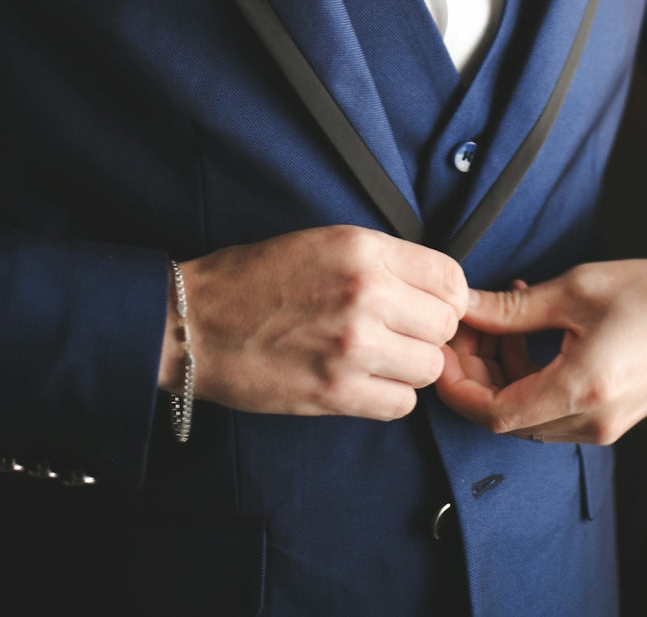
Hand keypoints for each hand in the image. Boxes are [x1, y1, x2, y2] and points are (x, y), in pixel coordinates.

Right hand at [159, 226, 467, 420]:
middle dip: (427, 332)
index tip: (429, 305)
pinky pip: (401, 404)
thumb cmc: (256, 278)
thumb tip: (432, 288)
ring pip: (429, 367)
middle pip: (444, 325)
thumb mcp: (325, 242)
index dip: (445, 295)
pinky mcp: (336, 392)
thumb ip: (382, 261)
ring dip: (410, 367)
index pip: (450, 277)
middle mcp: (365, 293)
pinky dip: (389, 396)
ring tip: (379, 357)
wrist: (197, 322)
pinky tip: (364, 381)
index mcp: (363, 249)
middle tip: (400, 333)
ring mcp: (352, 346)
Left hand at [435, 253, 646, 443]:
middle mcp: (591, 423)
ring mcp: (604, 426)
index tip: (441, 352)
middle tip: (463, 325)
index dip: (459, 387)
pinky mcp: (612, 418)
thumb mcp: (575, 290)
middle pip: (508, 416)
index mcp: (581, 391)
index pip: (494, 414)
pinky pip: (555, 407)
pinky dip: (531, 374)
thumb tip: (464, 307)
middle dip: (477, 373)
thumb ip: (512, 309)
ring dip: (503, 371)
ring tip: (499, 316)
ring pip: (529, 413)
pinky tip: (530, 328)